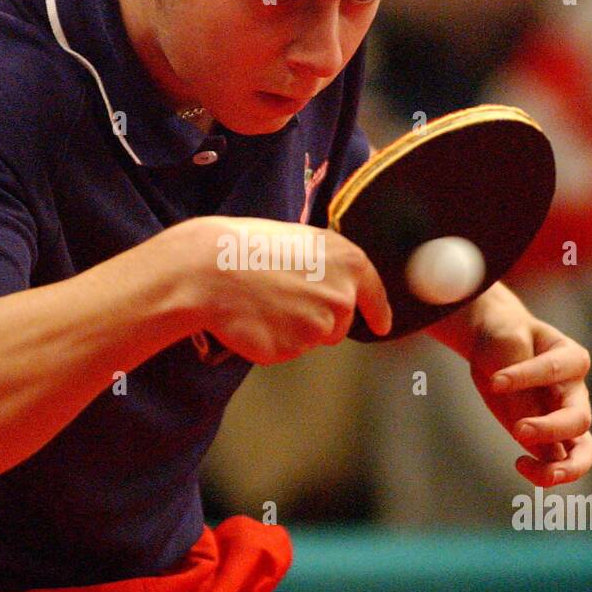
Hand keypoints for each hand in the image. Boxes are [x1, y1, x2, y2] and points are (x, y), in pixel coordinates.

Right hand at [191, 216, 392, 365]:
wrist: (210, 270)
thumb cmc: (248, 248)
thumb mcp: (300, 240)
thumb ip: (327, 265)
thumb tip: (335, 284)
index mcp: (348, 262)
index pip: (375, 294)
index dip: (378, 312)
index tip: (381, 324)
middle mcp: (342, 296)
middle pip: (341, 322)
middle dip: (318, 316)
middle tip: (281, 294)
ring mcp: (319, 326)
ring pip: (313, 338)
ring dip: (293, 328)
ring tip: (264, 303)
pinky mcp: (294, 349)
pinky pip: (288, 350)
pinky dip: (273, 340)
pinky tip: (256, 319)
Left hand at [468, 316, 591, 486]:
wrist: (499, 345)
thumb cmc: (506, 338)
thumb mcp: (507, 342)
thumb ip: (518, 377)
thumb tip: (526, 428)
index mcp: (571, 358)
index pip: (555, 369)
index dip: (525, 377)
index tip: (494, 382)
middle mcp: (575, 392)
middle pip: (579, 419)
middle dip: (550, 430)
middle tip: (518, 431)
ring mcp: (566, 418)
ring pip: (583, 453)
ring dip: (561, 468)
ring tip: (527, 468)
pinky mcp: (550, 438)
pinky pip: (559, 463)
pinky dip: (544, 473)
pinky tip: (521, 465)